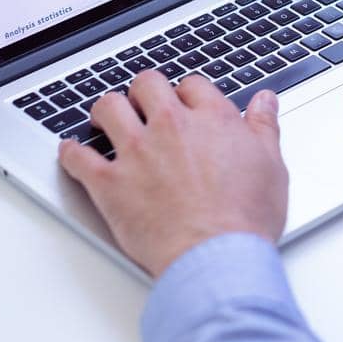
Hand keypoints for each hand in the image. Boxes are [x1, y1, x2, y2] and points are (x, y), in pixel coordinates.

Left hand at [59, 70, 287, 277]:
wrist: (216, 256)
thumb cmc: (245, 218)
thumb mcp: (272, 165)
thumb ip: (264, 127)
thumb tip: (265, 101)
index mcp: (211, 119)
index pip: (192, 85)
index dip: (187, 92)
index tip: (185, 103)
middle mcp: (170, 126)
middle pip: (147, 84)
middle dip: (144, 91)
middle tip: (143, 104)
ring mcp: (136, 152)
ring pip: (109, 108)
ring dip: (107, 110)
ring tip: (106, 118)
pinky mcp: (110, 184)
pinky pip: (78, 157)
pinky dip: (71, 153)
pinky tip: (71, 151)